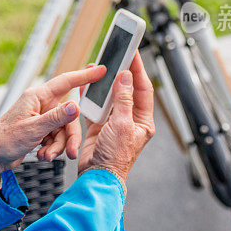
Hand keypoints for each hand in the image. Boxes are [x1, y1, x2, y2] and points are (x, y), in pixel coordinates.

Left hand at [0, 65, 105, 178]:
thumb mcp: (33, 129)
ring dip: (58, 145)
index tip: (100, 70)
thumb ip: (56, 118)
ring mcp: (42, 118)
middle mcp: (41, 104)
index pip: (66, 82)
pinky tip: (42, 154)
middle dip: (69, 136)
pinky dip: (52, 148)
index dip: (84, 75)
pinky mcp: (41, 130)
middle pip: (69, 115)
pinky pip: (57, 137)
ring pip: (64, 129)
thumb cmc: (4, 139)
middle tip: (70, 151)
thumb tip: (75, 106)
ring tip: (46, 155)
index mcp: (38, 96)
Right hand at [77, 52, 154, 185]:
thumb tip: (125, 77)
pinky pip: (95, 107)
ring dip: (104, 84)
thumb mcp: (122, 124)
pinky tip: (86, 86)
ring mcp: (114, 123)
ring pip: (109, 97)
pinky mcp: (99, 127)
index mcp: (142, 121)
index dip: (138, 70)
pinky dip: (91, 97)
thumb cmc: (115, 157)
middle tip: (116, 56)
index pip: (143, 89)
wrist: (97, 176)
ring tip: (99, 68)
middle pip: (126, 90)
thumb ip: (123, 99)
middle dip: (120, 74)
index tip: (133, 54)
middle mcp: (130, 120)